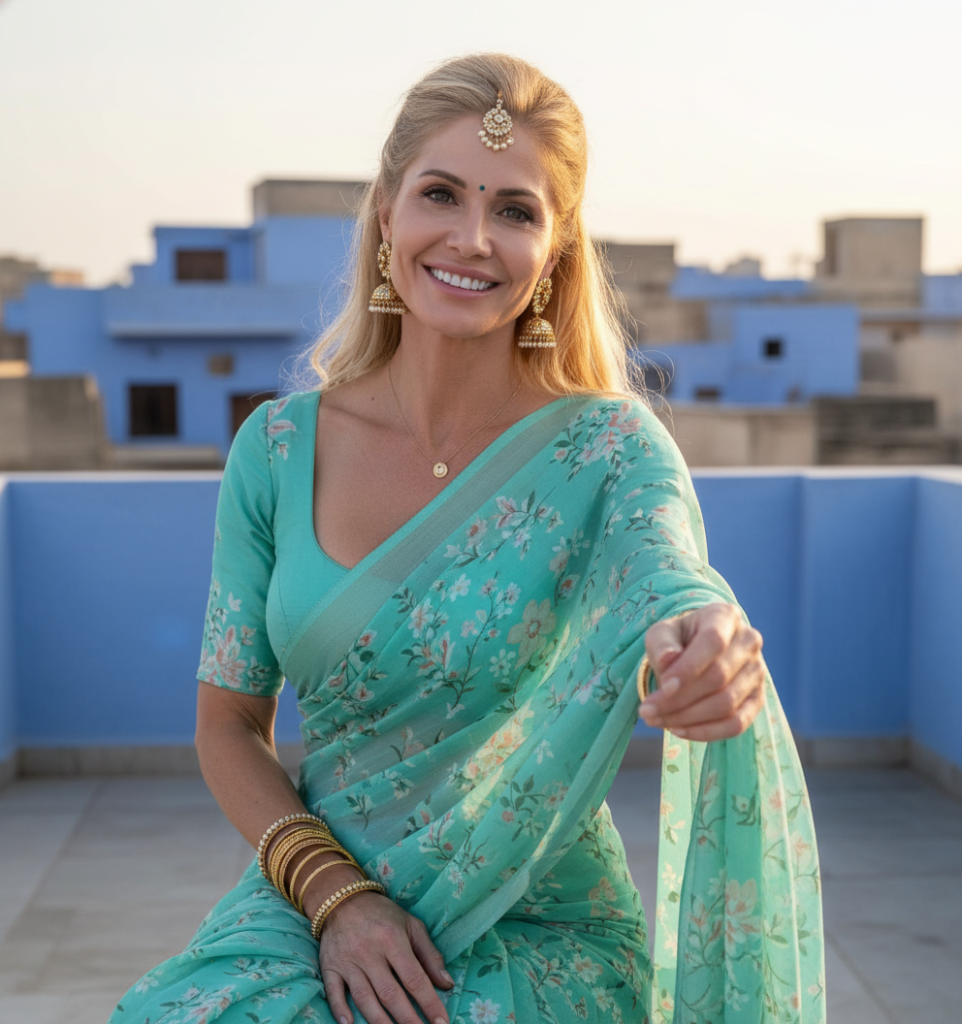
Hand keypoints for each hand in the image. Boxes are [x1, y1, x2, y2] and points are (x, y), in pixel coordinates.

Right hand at [318, 891, 453, 1023]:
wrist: (343, 899)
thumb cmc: (383, 915)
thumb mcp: (411, 926)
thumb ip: (430, 955)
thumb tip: (447, 984)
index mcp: (392, 939)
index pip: (414, 978)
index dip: (429, 1003)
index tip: (441, 1023)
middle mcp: (370, 952)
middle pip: (390, 993)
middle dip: (408, 1019)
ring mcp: (348, 961)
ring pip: (364, 998)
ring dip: (379, 1022)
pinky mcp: (330, 967)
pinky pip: (334, 991)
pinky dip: (340, 1009)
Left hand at [637, 603, 764, 741]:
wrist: (694, 650)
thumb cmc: (677, 639)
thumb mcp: (661, 634)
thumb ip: (662, 646)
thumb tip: (668, 662)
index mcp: (725, 616)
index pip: (713, 642)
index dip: (689, 668)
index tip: (663, 687)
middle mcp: (748, 641)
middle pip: (719, 677)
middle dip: (679, 699)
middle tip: (647, 711)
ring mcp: (757, 672)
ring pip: (727, 704)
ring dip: (688, 719)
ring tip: (656, 720)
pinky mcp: (757, 699)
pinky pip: (737, 724)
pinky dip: (706, 732)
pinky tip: (678, 730)